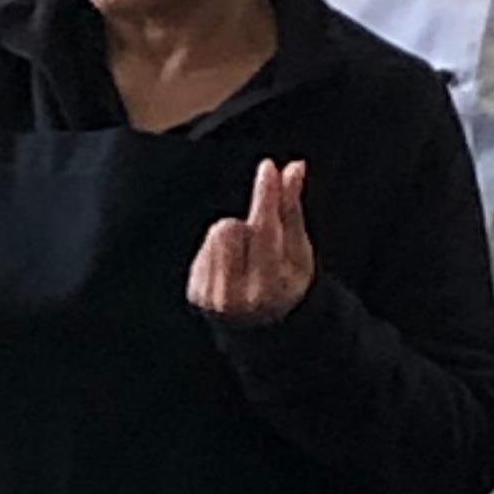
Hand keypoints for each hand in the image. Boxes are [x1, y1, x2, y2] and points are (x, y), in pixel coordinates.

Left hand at [187, 159, 313, 325]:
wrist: (264, 326)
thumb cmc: (287, 282)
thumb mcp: (297, 250)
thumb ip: (291, 209)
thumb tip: (294, 167)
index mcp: (269, 289)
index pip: (265, 231)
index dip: (267, 196)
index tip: (268, 167)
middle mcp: (237, 297)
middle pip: (229, 228)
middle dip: (246, 226)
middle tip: (259, 245)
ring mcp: (212, 298)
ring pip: (215, 234)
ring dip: (232, 238)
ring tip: (246, 259)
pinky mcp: (196, 294)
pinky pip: (203, 249)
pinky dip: (218, 251)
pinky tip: (232, 269)